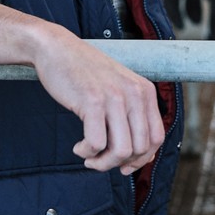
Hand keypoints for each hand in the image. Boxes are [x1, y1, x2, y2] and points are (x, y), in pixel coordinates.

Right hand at [32, 24, 164, 174]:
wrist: (58, 49)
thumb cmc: (85, 75)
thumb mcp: (119, 90)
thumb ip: (132, 116)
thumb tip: (139, 158)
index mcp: (145, 91)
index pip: (157, 138)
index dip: (141, 159)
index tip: (123, 165)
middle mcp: (135, 93)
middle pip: (140, 149)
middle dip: (119, 163)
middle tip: (99, 160)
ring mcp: (115, 97)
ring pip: (121, 151)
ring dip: (103, 163)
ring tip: (89, 157)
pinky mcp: (92, 101)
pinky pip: (96, 144)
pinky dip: (86, 153)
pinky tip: (78, 147)